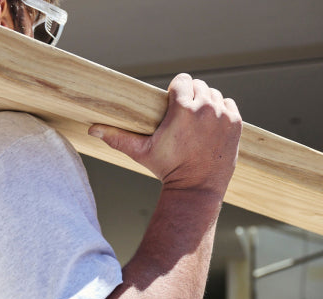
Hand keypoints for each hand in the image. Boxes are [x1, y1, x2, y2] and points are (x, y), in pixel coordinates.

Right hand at [88, 73, 241, 197]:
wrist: (196, 189)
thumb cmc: (167, 170)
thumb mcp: (142, 153)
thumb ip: (118, 138)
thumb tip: (92, 129)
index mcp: (183, 108)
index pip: (182, 80)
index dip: (176, 92)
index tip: (173, 105)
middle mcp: (206, 107)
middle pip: (198, 85)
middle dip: (190, 97)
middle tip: (183, 118)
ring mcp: (223, 115)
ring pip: (214, 94)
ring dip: (206, 104)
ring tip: (196, 123)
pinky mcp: (235, 123)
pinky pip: (228, 105)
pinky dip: (221, 113)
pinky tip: (210, 128)